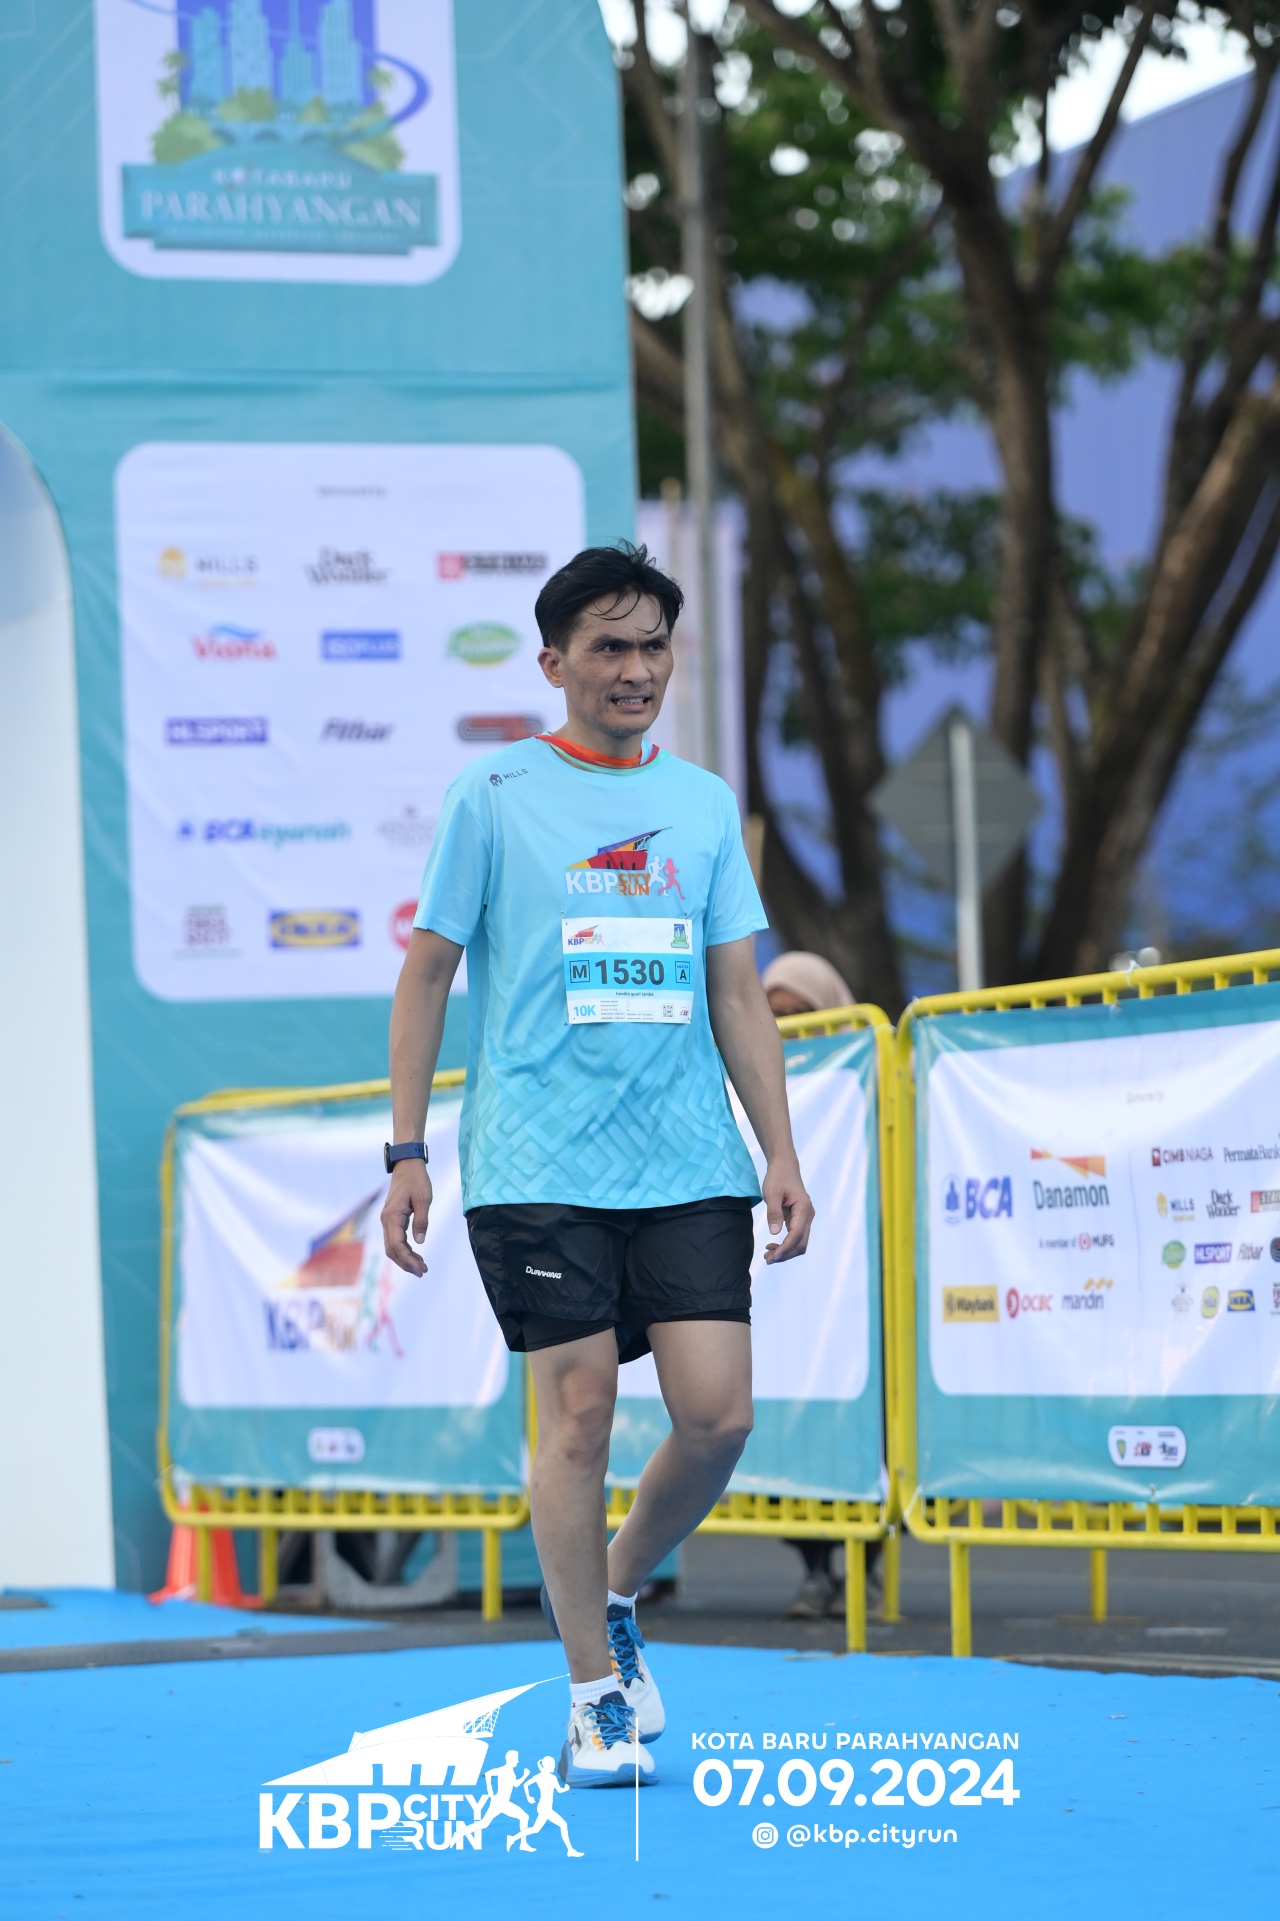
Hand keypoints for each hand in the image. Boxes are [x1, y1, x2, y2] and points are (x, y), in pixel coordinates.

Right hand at [381, 1160, 432, 1274]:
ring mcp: (387, 1220)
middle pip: (392, 1250)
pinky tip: (416, 1254)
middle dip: (406, 1263)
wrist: (407, 1165)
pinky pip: (395, 1239)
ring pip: (392, 1246)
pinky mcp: (392, 1219)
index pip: (397, 1245)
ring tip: (421, 1267)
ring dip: (405, 1258)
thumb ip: (421, 1220)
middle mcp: (386, 1220)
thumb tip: (420, 1242)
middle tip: (423, 1272)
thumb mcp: (424, 1199)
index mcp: (392, 1216)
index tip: (421, 1268)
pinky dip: (404, 1249)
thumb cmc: (416, 1180)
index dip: (408, 1259)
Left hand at [761, 1155, 813, 1263]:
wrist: (784, 1166)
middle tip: (767, 1260)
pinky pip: (797, 1237)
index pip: (796, 1234)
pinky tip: (773, 1246)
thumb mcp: (772, 1193)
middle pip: (801, 1243)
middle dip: (785, 1254)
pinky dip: (787, 1245)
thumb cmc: (778, 1177)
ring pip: (800, 1242)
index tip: (772, 1256)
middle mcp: (808, 1215)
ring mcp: (806, 1218)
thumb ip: (774, 1213)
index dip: (785, 1247)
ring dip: (786, 1252)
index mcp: (803, 1208)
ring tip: (768, 1255)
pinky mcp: (801, 1219)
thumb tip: (775, 1233)